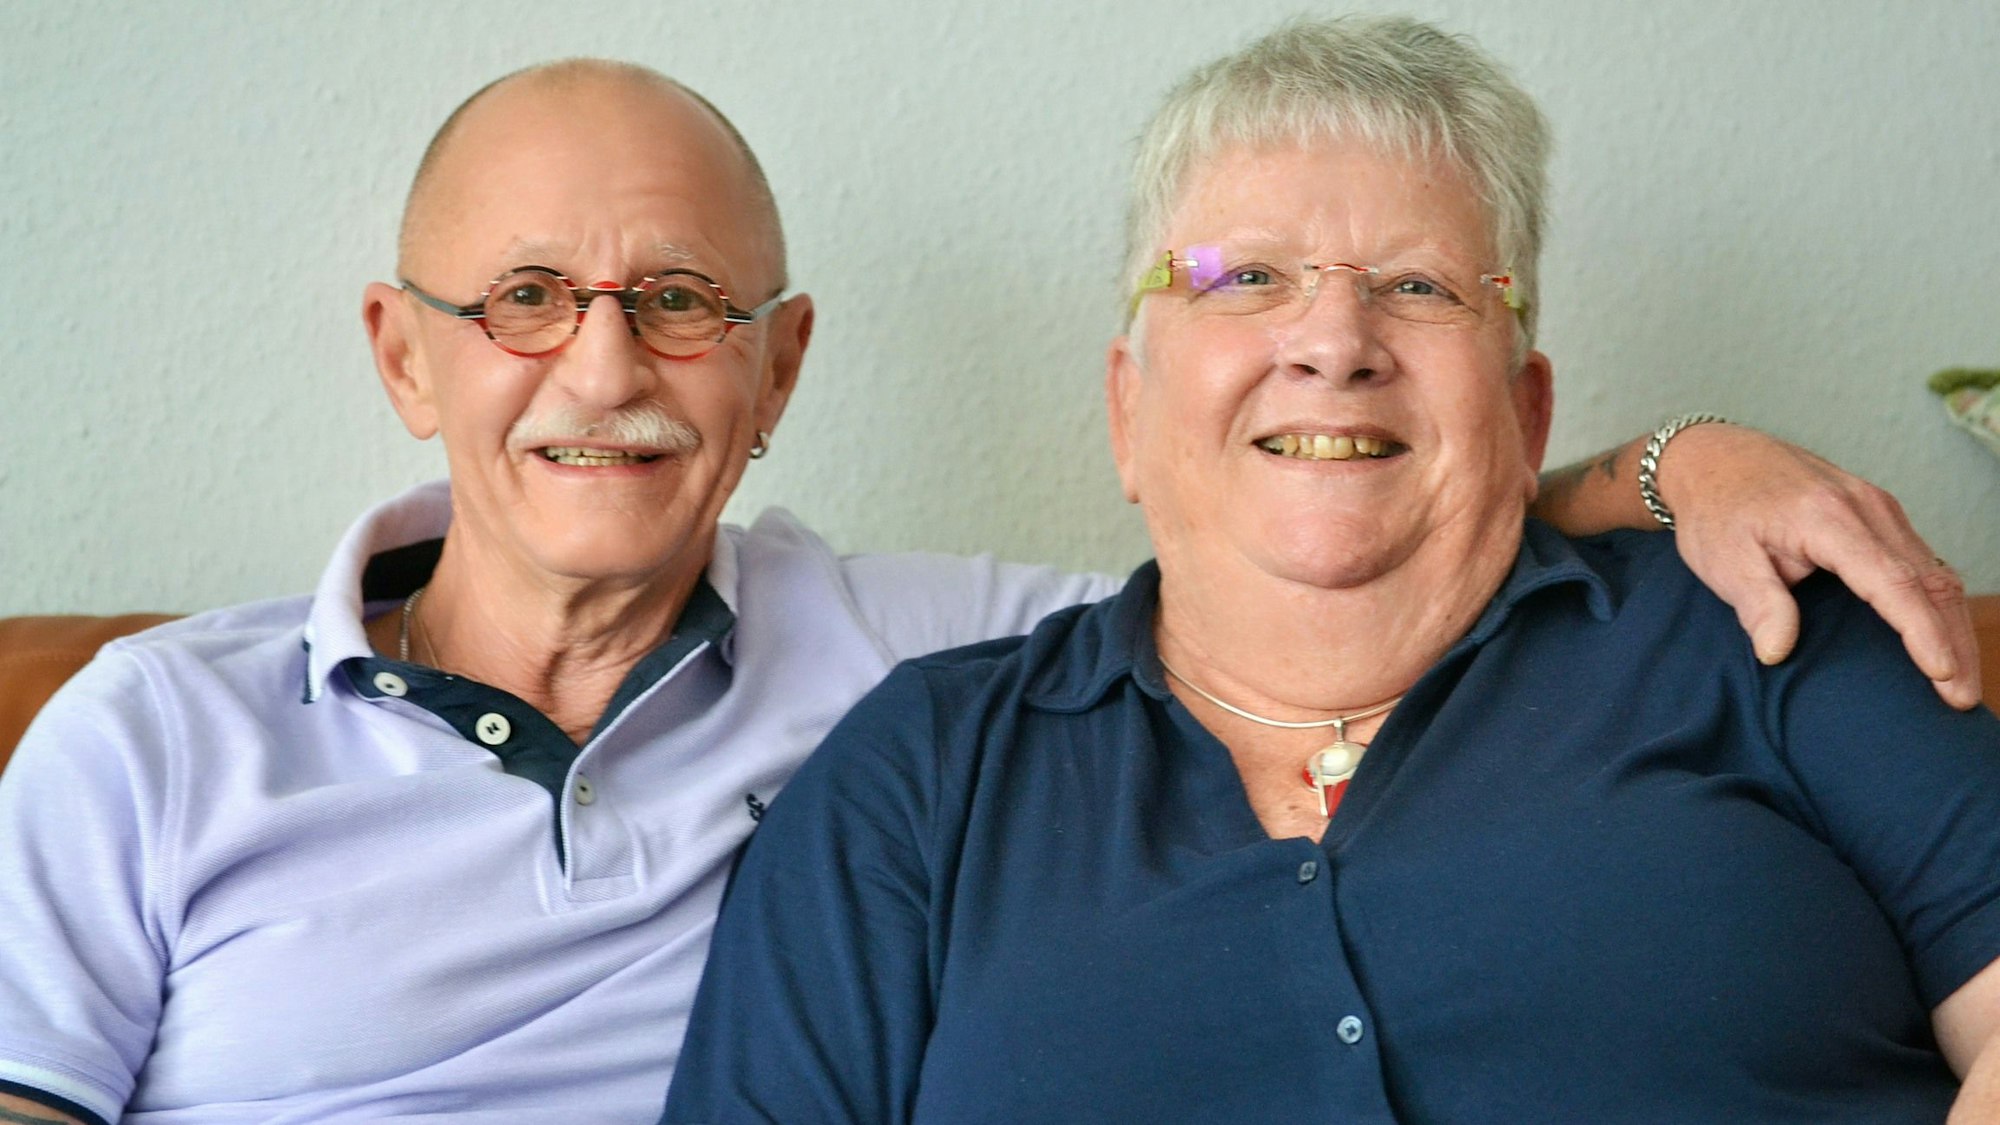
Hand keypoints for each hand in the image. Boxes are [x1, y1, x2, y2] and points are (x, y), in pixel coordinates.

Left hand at [1659, 423, 1979, 709]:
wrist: (1717, 456)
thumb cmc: (1717, 510)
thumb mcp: (1723, 558)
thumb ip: (1757, 603)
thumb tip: (1777, 652)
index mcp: (1828, 518)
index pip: (1891, 581)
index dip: (1920, 631)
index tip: (1941, 673)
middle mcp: (1867, 508)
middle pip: (1930, 580)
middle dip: (1954, 642)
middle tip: (1961, 699)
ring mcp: (1880, 508)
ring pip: (1937, 572)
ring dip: (1954, 628)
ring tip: (1960, 684)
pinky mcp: (1881, 515)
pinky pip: (1924, 562)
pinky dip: (1939, 604)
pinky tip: (1942, 640)